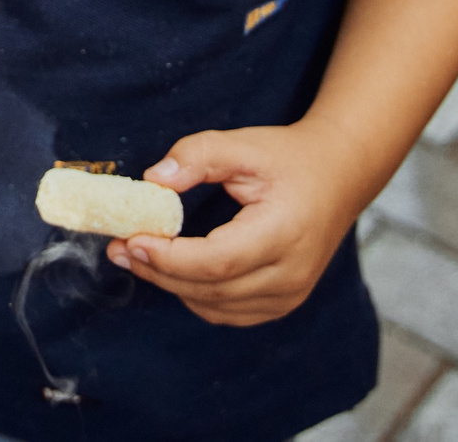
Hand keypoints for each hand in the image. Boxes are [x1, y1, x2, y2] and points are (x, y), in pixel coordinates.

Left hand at [107, 124, 360, 325]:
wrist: (339, 175)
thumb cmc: (288, 158)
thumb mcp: (242, 144)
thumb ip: (197, 156)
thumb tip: (153, 180)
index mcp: (284, 232)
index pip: (218, 260)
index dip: (169, 257)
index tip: (131, 239)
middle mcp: (291, 273)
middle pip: (211, 288)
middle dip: (158, 271)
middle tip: (118, 248)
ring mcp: (290, 294)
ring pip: (216, 306)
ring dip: (172, 285)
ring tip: (136, 255)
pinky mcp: (284, 302)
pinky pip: (229, 312)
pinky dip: (196, 295)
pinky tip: (173, 270)